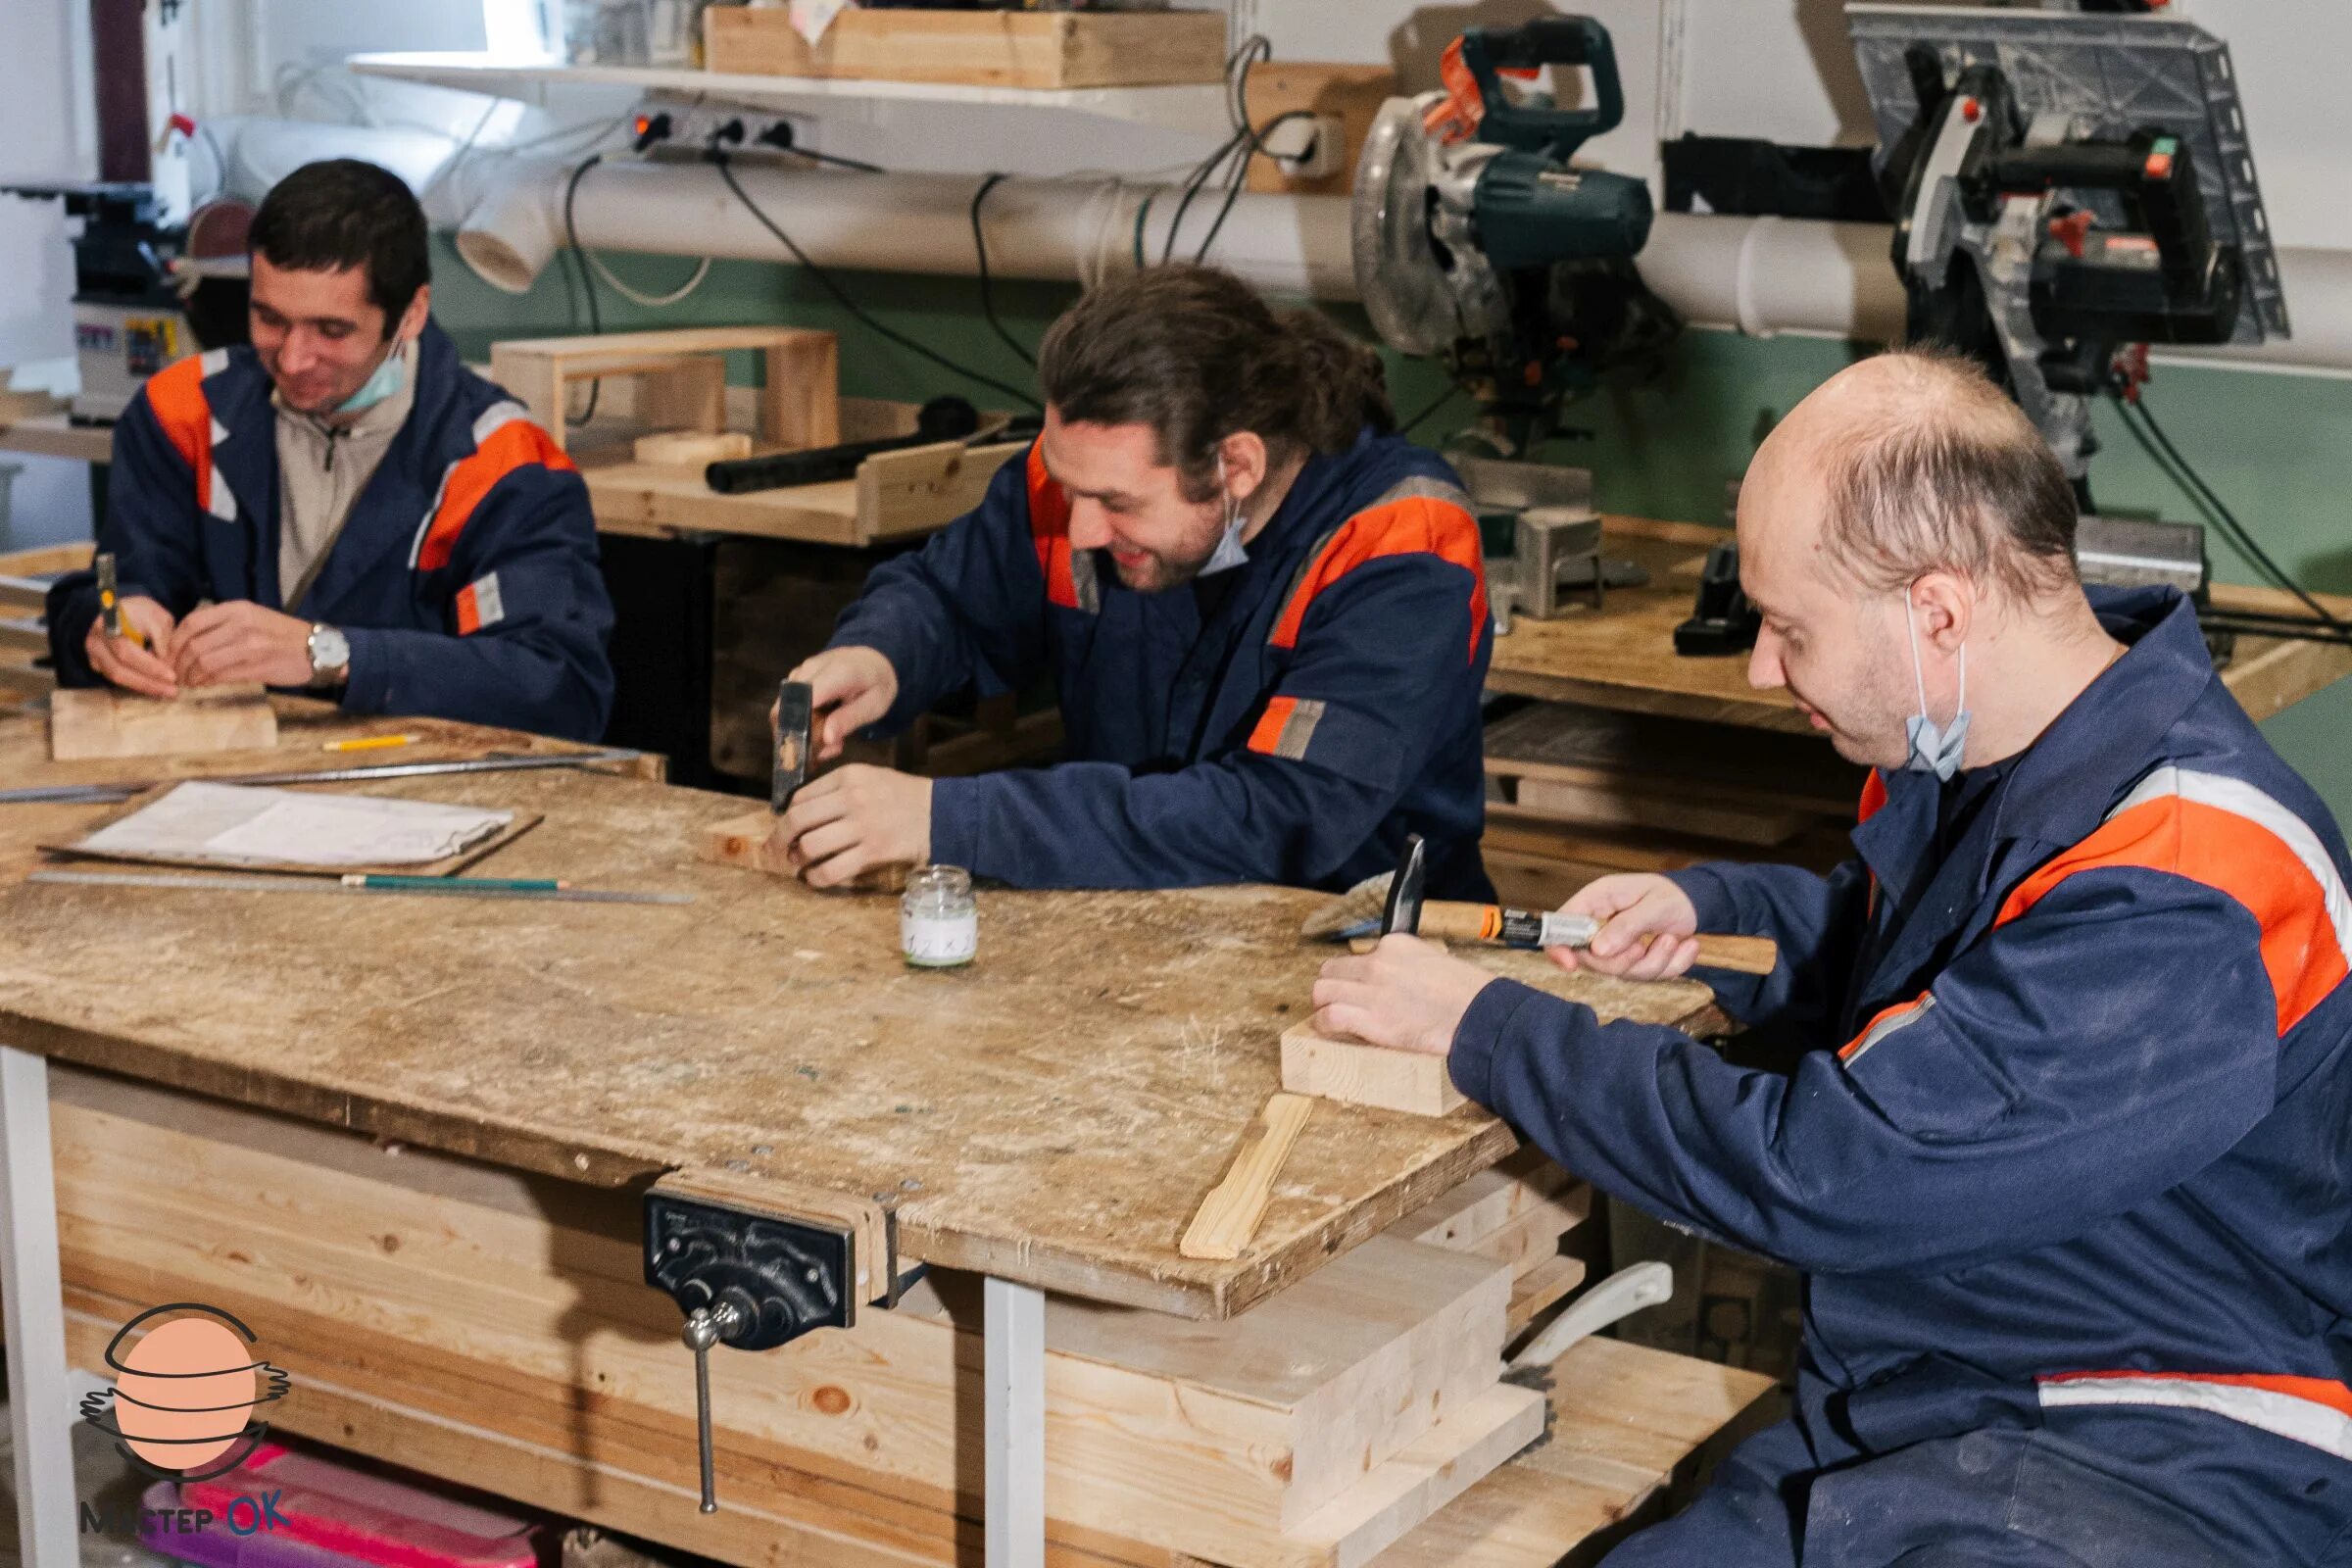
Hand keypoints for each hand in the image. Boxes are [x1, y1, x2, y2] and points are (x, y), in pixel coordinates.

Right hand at [83, 596, 180, 698]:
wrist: (120, 611)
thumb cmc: (142, 613)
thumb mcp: (158, 617)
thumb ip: (162, 637)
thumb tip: (165, 663)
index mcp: (108, 624)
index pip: (126, 650)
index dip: (149, 666)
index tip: (172, 676)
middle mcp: (96, 640)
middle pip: (118, 669)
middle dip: (148, 682)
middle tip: (173, 690)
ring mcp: (93, 653)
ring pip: (116, 677)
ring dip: (143, 686)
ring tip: (167, 691)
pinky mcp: (97, 663)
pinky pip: (116, 679)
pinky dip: (136, 684)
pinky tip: (155, 688)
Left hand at [171, 601, 320, 689]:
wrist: (318, 649)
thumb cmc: (283, 634)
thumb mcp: (254, 618)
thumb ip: (224, 624)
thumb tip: (190, 640)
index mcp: (238, 610)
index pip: (192, 622)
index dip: (174, 641)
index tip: (168, 653)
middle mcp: (242, 625)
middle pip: (194, 645)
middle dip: (177, 663)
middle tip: (173, 673)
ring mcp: (250, 647)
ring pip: (204, 662)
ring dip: (190, 675)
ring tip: (187, 681)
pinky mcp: (257, 667)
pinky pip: (221, 676)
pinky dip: (206, 682)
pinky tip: (203, 684)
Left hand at [778, 763, 931, 889]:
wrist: (942, 814)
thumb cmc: (904, 797)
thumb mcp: (870, 777)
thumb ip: (838, 788)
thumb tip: (800, 811)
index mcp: (849, 775)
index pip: (800, 797)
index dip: (785, 816)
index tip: (783, 828)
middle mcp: (852, 798)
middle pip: (798, 820)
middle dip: (779, 839)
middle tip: (776, 850)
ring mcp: (862, 826)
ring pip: (810, 845)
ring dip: (797, 859)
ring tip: (798, 864)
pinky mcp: (873, 851)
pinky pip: (832, 869)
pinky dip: (817, 878)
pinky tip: (815, 878)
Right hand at [783, 646, 898, 760]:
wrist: (873, 660)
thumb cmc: (877, 683)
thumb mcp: (874, 705)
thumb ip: (849, 720)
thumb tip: (825, 738)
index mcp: (838, 672)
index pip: (805, 699)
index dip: (801, 727)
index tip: (810, 750)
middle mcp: (812, 667)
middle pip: (789, 705)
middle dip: (800, 734)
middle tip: (826, 750)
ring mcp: (801, 670)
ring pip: (785, 706)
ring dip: (802, 729)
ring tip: (831, 742)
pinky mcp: (796, 676)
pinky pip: (789, 702)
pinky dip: (801, 720)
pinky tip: (823, 728)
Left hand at [1311, 934, 1497, 1057]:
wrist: (1480, 1016)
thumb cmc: (1470, 995)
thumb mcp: (1437, 963)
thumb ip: (1412, 967)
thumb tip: (1402, 984)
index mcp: (1396, 945)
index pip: (1361, 955)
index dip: (1359, 976)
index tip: (1365, 990)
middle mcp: (1379, 962)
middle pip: (1332, 970)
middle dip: (1334, 987)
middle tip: (1341, 1003)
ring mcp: (1372, 990)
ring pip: (1323, 990)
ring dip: (1324, 1005)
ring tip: (1331, 1018)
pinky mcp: (1371, 1019)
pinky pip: (1329, 1017)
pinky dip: (1324, 1024)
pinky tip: (1330, 1030)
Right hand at [1552, 873, 1699, 981]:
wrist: (1695, 902)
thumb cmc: (1671, 894)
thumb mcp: (1654, 903)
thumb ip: (1626, 925)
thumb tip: (1598, 950)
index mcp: (1596, 901)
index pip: (1561, 926)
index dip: (1559, 947)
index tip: (1570, 965)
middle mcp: (1600, 925)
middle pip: (1592, 959)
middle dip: (1623, 960)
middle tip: (1645, 946)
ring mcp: (1617, 947)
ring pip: (1623, 972)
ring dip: (1656, 960)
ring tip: (1673, 938)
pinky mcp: (1636, 962)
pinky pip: (1648, 976)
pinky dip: (1672, 965)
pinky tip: (1686, 945)